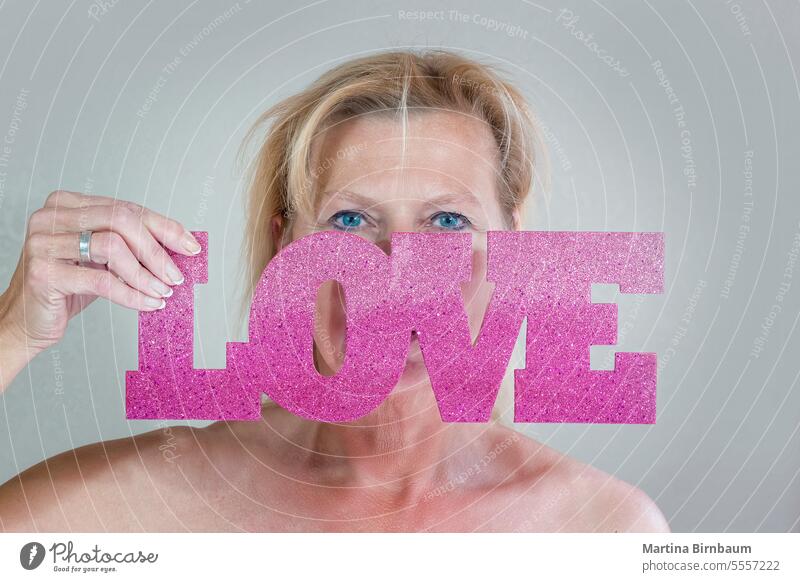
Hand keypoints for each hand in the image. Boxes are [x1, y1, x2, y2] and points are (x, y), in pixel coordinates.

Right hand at [0, 190, 200, 354]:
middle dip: (156, 251)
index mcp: (68, 204)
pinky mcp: (44, 271)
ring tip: (162, 292)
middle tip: (176, 275)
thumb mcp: (103, 259)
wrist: (28, 319)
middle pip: (121, 221)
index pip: (127, 208)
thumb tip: (181, 245)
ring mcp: (44, 242)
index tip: (190, 246)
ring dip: (145, 274)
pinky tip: (148, 303)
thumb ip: (132, 245)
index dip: (164, 227)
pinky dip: (132, 294)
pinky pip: (102, 280)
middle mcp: (52, 216)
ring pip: (113, 248)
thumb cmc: (68, 287)